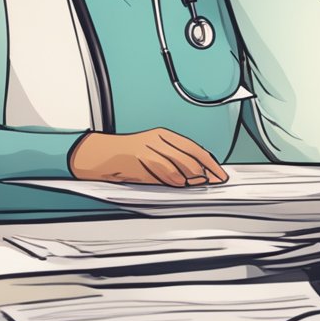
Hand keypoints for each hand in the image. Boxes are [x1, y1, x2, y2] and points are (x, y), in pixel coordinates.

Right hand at [68, 128, 228, 186]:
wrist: (100, 155)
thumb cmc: (126, 157)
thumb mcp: (152, 154)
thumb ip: (173, 162)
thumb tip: (197, 176)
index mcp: (163, 135)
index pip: (193, 148)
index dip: (209, 162)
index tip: (220, 174)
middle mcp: (158, 139)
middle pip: (189, 155)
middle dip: (204, 171)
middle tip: (213, 182)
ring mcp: (149, 147)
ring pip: (178, 163)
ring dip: (191, 176)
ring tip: (198, 184)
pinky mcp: (140, 157)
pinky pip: (162, 169)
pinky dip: (174, 179)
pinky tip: (180, 184)